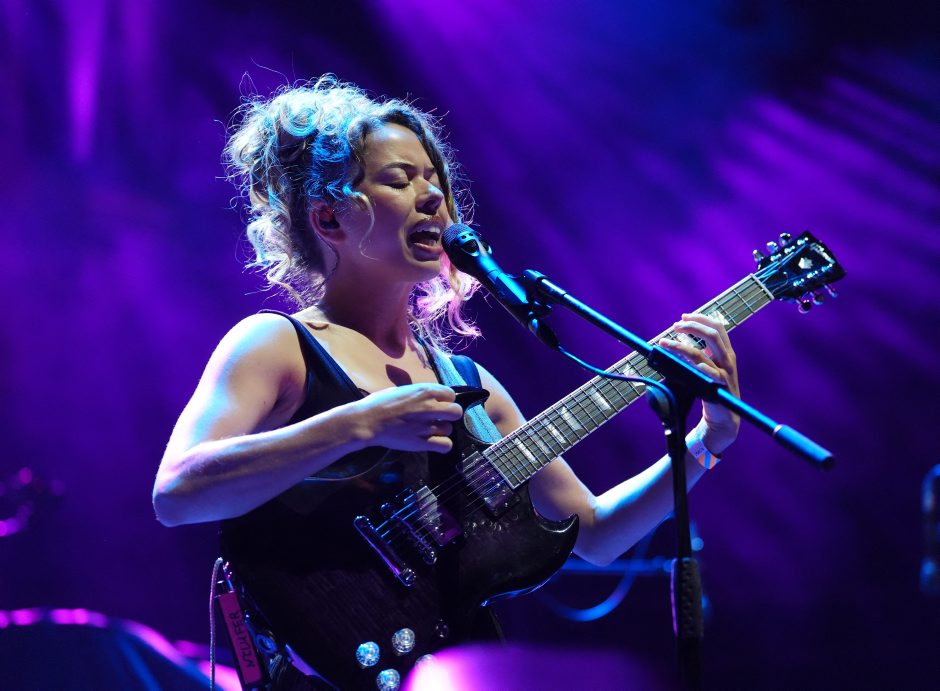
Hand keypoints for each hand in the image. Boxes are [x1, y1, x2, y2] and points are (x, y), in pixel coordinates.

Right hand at [352, 383, 463, 453]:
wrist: (367, 421)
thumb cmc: (379, 403)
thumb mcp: (401, 389)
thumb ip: (418, 393)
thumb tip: (428, 396)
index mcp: (425, 391)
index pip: (451, 394)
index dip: (445, 400)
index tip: (437, 404)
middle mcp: (430, 407)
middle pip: (456, 411)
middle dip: (449, 414)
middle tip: (439, 418)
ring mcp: (427, 426)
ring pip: (450, 429)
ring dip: (442, 430)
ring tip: (429, 430)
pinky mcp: (422, 443)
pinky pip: (446, 445)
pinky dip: (442, 444)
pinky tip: (434, 442)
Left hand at [658, 313, 739, 453]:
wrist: (724, 417)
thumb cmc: (712, 390)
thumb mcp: (707, 368)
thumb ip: (697, 355)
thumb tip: (674, 344)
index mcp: (726, 352)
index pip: (716, 327)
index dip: (700, 318)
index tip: (683, 317)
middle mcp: (728, 359)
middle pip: (712, 334)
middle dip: (692, 327)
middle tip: (675, 326)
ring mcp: (725, 373)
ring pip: (702, 354)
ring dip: (681, 346)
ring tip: (664, 343)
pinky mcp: (720, 387)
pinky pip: (712, 375)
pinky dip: (702, 368)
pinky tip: (693, 364)